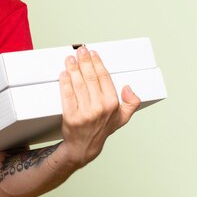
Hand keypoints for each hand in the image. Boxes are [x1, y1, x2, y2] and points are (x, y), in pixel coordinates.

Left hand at [56, 46, 140, 168]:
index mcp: (112, 105)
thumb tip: (129, 88)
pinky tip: (64, 74)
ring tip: (70, 59)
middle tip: (80, 50)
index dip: (98, 63)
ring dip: (73, 69)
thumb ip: (132, 103)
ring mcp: (85, 113)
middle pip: (90, 78)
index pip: (104, 78)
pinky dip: (65, 83)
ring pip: (78, 84)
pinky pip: (67, 95)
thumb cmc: (102, 129)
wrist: (84, 147)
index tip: (93, 53)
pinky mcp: (71, 117)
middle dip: (84, 61)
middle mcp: (99, 108)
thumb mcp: (122, 118)